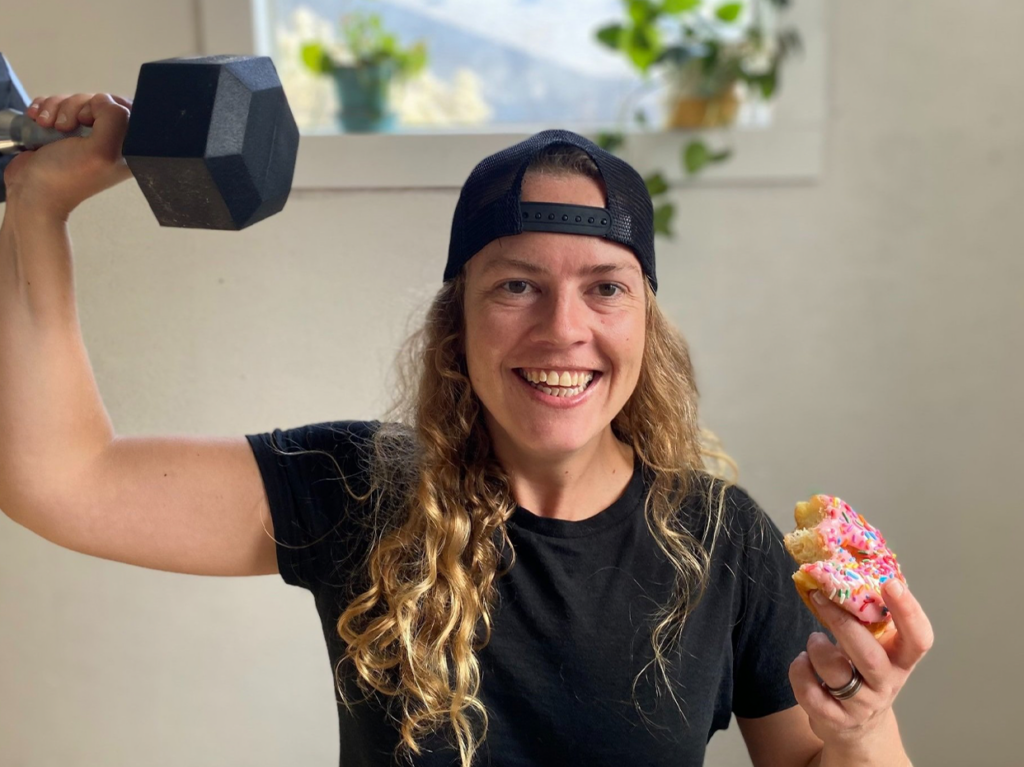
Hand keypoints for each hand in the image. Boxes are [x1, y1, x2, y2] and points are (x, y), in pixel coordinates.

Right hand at [3, 93, 133, 218]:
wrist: (33, 191)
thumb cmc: (69, 176)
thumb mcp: (102, 151)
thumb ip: (114, 120)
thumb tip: (104, 101)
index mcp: (130, 147)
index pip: (128, 108)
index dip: (107, 106)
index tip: (90, 121)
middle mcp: (111, 138)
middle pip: (100, 101)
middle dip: (77, 107)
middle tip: (66, 127)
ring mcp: (87, 133)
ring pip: (77, 100)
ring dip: (57, 108)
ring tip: (48, 126)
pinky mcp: (65, 129)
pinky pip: (58, 104)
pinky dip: (45, 108)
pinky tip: (39, 121)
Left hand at [788, 579, 933, 746]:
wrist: (858, 727)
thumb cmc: (863, 671)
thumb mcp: (874, 646)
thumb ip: (867, 616)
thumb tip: (843, 565)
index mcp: (901, 659)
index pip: (919, 638)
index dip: (908, 611)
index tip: (890, 583)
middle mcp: (887, 684)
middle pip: (869, 656)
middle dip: (842, 624)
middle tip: (821, 597)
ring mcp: (862, 705)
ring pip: (836, 673)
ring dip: (816, 648)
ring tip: (813, 639)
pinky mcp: (836, 721)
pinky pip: (811, 694)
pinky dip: (799, 672)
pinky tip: (802, 663)